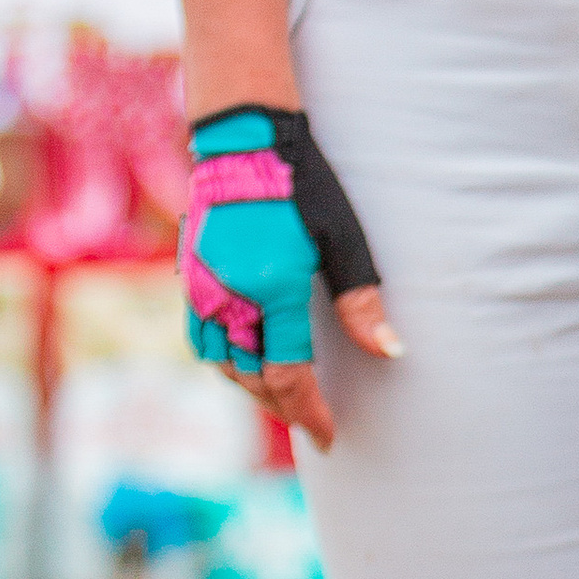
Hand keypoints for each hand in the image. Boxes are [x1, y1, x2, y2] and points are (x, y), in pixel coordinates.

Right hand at [181, 108, 400, 452]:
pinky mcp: (187, 279)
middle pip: (253, 378)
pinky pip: (201, 339)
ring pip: (222, 364)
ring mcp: (200, 290)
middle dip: (284, 406)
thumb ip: (361, 303)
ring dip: (253, 388)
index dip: (309, 413)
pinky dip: (225, 361)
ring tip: (284, 399)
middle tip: (313, 421)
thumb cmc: (302, 186)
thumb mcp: (342, 241)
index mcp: (270, 291)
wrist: (244, 142)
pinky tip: (246, 363)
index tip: (329, 436)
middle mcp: (227, 298)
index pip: (287, 377)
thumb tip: (391, 352)